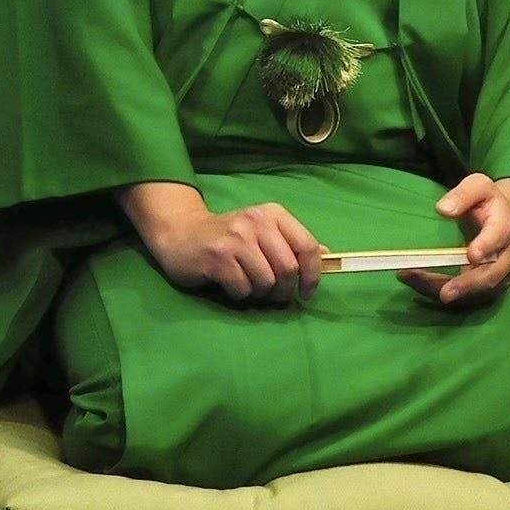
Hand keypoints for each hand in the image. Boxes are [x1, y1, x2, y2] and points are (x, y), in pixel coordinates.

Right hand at [116, 181, 324, 306]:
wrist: (180, 234)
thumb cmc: (227, 238)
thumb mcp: (262, 233)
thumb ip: (292, 242)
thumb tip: (328, 255)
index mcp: (272, 214)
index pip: (307, 246)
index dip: (312, 275)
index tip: (306, 292)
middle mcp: (255, 222)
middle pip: (288, 269)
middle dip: (284, 291)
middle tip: (273, 295)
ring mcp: (235, 238)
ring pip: (266, 282)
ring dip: (260, 294)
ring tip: (248, 287)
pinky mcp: (217, 257)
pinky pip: (243, 289)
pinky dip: (240, 294)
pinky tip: (230, 284)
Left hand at [401, 174, 509, 309]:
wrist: (509, 219)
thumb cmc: (488, 202)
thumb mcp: (478, 186)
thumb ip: (463, 194)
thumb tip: (443, 209)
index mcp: (504, 227)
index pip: (498, 238)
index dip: (485, 246)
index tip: (471, 255)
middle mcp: (507, 255)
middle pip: (491, 275)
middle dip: (467, 284)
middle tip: (444, 293)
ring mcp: (501, 274)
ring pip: (478, 291)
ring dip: (447, 290)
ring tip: (414, 280)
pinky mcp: (491, 286)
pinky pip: (469, 296)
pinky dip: (442, 292)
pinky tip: (418, 283)